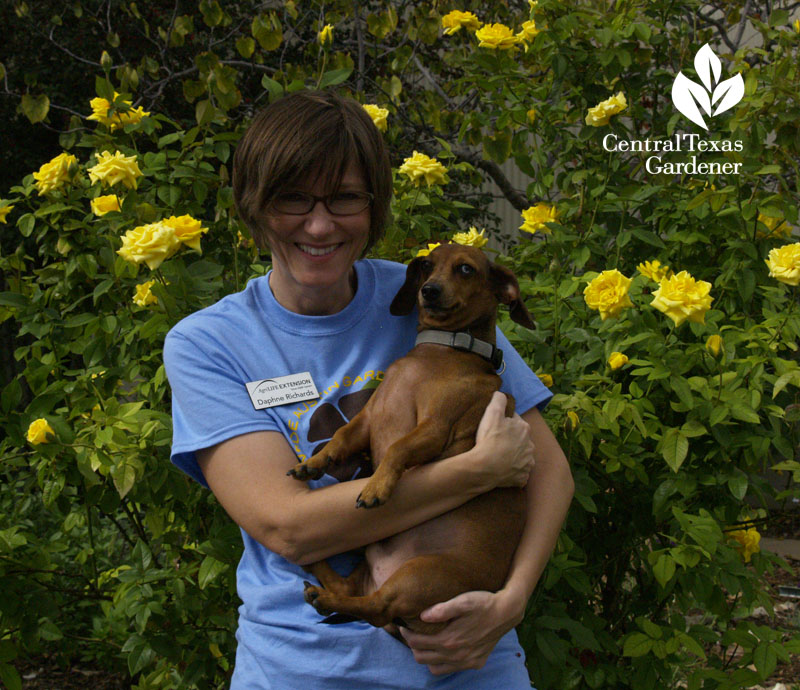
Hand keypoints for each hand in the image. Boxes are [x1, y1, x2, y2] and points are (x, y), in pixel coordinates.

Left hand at [399, 590, 524, 674]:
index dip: (407, 634)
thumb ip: (442, 610)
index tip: (403, 625)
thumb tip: (422, 616)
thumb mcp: (462, 601)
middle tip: (412, 633)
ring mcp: (466, 662)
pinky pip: (451, 670)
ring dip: (426, 657)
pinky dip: (442, 663)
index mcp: (449, 640)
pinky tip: (443, 649)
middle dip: (413, 646)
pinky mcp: (475, 663)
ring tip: (426, 642)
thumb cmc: (483, 603)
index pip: (417, 643)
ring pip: (435, 668)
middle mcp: (456, 655)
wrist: (506, 612)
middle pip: (422, 658)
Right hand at [473, 392, 534, 488]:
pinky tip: (503, 470)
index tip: (495, 428)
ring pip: (522, 457)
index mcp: (525, 428)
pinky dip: (513, 472)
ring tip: (499, 458)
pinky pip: (519, 474)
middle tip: (496, 443)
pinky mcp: (523, 478)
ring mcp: (528, 463)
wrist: (484, 467)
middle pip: (520, 440)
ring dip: (514, 457)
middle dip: (512, 440)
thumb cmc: (489, 439)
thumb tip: (502, 394)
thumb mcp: (492, 413)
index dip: (505, 423)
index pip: (516, 422)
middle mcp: (531, 446)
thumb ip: (499, 400)